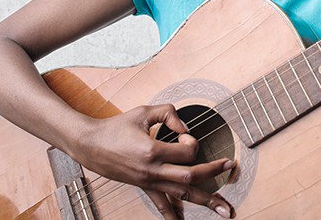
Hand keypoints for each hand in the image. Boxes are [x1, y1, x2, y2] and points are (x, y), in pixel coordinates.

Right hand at [71, 104, 234, 218]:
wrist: (91, 145)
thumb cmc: (117, 127)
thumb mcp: (144, 112)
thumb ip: (169, 114)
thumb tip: (186, 129)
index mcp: (152, 151)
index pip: (187, 150)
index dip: (191, 140)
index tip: (183, 135)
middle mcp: (152, 171)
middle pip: (190, 177)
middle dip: (213, 173)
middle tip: (230, 167)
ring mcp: (148, 182)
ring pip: (182, 194)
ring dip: (206, 201)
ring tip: (225, 210)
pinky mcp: (144, 187)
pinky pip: (161, 205)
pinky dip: (174, 215)